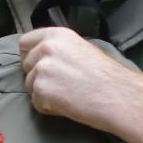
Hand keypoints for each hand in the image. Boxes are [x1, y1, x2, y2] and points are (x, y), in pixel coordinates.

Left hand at [18, 27, 139, 131]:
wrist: (118, 95)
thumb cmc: (107, 76)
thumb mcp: (81, 49)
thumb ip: (59, 49)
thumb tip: (43, 57)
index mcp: (56, 35)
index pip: (25, 42)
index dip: (30, 56)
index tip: (39, 66)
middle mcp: (46, 48)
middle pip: (25, 66)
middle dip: (37, 77)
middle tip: (61, 85)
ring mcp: (42, 68)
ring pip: (29, 85)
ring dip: (44, 94)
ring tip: (69, 95)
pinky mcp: (41, 89)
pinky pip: (36, 103)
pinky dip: (49, 108)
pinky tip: (69, 104)